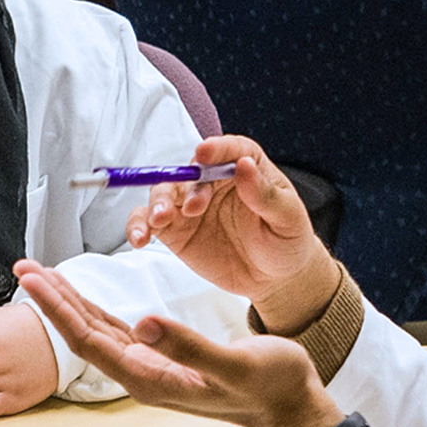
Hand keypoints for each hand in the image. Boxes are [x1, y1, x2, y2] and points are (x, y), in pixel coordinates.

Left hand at [13, 260, 345, 426]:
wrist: (289, 405)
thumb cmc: (270, 386)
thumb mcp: (235, 364)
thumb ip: (189, 347)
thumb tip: (144, 324)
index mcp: (152, 378)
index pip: (91, 341)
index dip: (59, 309)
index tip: (33, 281)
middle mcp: (143, 374)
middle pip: (84, 333)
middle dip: (51, 299)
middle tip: (22, 266)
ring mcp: (151, 366)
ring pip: (97, 329)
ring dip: (67, 301)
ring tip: (39, 274)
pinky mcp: (162, 355)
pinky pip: (117, 329)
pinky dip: (94, 308)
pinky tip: (80, 295)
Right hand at [125, 135, 340, 322]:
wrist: (274, 277)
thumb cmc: (286, 241)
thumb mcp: (287, 218)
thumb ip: (265, 195)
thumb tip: (244, 166)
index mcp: (244, 168)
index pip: (229, 150)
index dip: (216, 149)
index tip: (204, 153)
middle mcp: (212, 181)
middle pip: (188, 172)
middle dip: (183, 185)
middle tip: (190, 207)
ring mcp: (189, 205)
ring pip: (163, 194)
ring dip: (157, 204)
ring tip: (160, 221)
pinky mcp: (175, 231)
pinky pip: (148, 222)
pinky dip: (138, 226)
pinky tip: (140, 238)